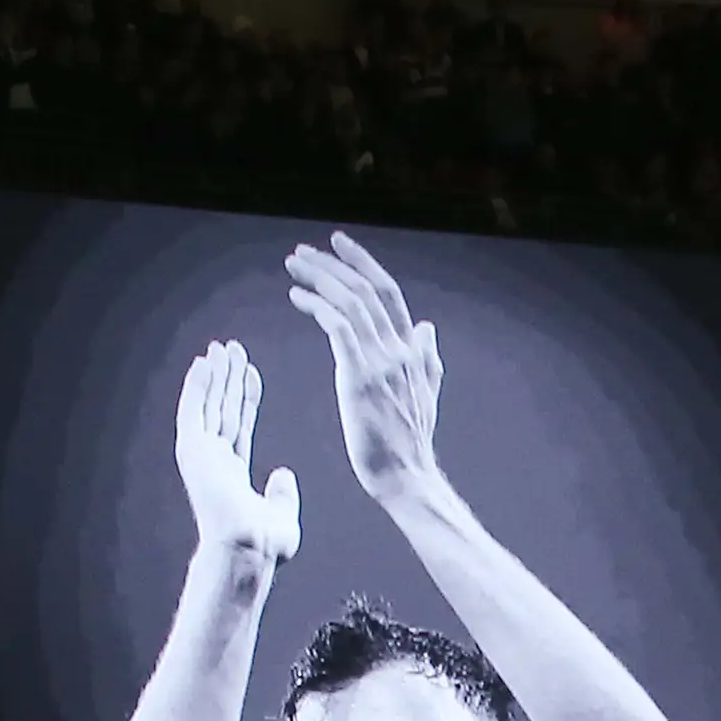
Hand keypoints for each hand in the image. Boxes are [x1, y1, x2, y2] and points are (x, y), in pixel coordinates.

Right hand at [172, 339, 295, 562]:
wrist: (249, 548)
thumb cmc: (266, 545)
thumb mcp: (283, 515)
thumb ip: (283, 494)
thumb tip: (283, 473)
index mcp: (233, 474)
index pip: (240, 425)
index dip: (245, 397)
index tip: (250, 372)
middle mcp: (215, 461)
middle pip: (223, 409)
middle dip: (228, 378)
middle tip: (233, 348)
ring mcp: (203, 455)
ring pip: (209, 404)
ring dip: (214, 375)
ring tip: (221, 347)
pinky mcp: (193, 450)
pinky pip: (193, 409)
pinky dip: (197, 386)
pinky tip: (204, 363)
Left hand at [284, 231, 443, 502]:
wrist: (406, 476)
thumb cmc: (409, 442)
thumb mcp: (427, 391)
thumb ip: (426, 356)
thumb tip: (426, 326)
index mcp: (411, 350)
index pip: (388, 292)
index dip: (363, 263)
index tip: (339, 244)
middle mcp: (398, 349)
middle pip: (365, 290)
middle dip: (332, 264)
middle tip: (302, 252)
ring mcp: (380, 362)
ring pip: (350, 302)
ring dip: (319, 278)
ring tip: (294, 267)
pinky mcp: (359, 378)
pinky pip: (338, 328)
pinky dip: (317, 306)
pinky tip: (297, 298)